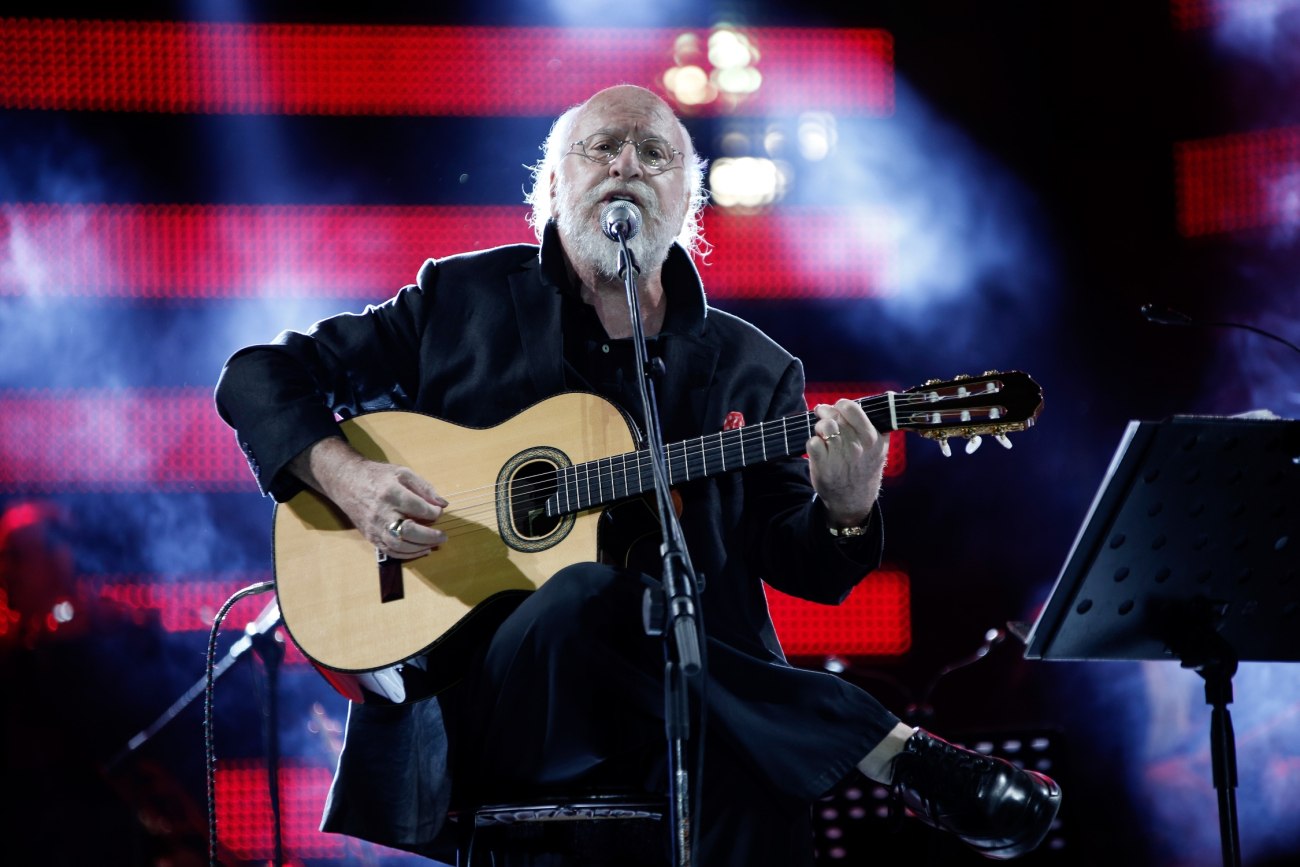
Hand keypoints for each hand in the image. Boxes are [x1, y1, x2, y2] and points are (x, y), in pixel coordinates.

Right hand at [291, 437, 447, 559]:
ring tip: (434, 544)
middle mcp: (381, 512)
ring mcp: (374, 527)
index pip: (418, 508)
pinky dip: (408, 554)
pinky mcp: (370, 536)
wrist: (347, 482)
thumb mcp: (403, 473)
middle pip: (409, 530)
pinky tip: (421, 550)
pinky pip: (390, 551)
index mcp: (391, 493)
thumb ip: (424, 488)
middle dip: (430, 536)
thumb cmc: (378, 476)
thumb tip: (442, 504)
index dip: (433, 513)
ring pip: (400, 545)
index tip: (438, 511)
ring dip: (421, 548)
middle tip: (443, 536)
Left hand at [806, 399, 888, 527]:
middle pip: (834, 416)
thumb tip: (882, 397)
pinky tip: (818, 447)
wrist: (853, 499)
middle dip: (826, 412)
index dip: (841, 405)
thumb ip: (878, 425)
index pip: (852, 409)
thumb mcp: (880, 448)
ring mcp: (839, 456)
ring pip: (823, 426)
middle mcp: (856, 447)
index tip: (838, 408)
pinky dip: (812, 442)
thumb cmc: (865, 468)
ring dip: (819, 426)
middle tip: (824, 415)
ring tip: (822, 431)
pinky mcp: (822, 466)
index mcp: (872, 439)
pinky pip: (812, 442)